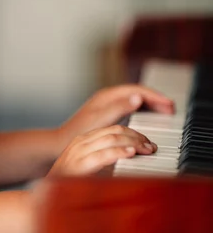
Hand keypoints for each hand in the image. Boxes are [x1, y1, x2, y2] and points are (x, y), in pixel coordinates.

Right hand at [47, 124, 156, 177]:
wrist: (41, 199)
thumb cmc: (66, 186)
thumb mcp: (87, 168)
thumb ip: (103, 160)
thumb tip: (129, 160)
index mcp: (83, 140)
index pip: (112, 128)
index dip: (133, 133)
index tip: (147, 143)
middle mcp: (81, 142)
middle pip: (114, 130)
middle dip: (137, 136)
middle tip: (152, 146)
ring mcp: (78, 152)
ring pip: (110, 138)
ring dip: (133, 142)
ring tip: (146, 149)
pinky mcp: (78, 165)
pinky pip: (102, 154)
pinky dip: (119, 152)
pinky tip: (131, 153)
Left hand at [55, 84, 174, 152]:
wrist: (62, 142)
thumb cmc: (81, 132)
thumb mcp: (102, 120)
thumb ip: (120, 108)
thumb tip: (137, 97)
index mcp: (108, 96)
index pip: (136, 90)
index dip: (153, 96)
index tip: (167, 104)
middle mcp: (108, 97)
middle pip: (136, 93)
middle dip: (154, 99)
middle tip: (170, 108)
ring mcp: (107, 105)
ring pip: (133, 100)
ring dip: (149, 104)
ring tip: (164, 112)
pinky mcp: (107, 114)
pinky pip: (129, 108)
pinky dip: (141, 110)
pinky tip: (148, 118)